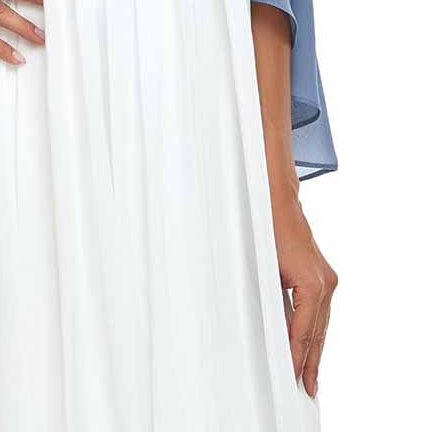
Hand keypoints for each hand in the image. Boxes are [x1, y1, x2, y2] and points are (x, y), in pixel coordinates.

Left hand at [271, 195, 337, 397]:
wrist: (277, 202)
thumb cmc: (265, 229)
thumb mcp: (264, 269)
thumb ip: (271, 302)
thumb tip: (271, 330)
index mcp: (312, 284)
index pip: (304, 331)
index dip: (298, 356)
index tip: (294, 376)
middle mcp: (325, 284)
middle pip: (318, 333)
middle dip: (312, 362)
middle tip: (309, 389)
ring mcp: (327, 280)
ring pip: (322, 324)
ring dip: (316, 349)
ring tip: (312, 376)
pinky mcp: (323, 277)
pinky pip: (320, 312)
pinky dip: (315, 330)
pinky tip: (311, 345)